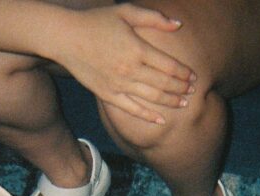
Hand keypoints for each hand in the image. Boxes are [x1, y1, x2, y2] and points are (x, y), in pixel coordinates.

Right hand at [53, 5, 196, 123]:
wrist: (65, 37)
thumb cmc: (96, 21)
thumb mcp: (125, 11)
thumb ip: (153, 17)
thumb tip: (178, 24)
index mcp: (138, 48)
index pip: (170, 66)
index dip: (185, 73)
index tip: (194, 76)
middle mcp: (130, 69)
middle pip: (165, 84)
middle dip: (182, 88)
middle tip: (192, 91)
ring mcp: (119, 84)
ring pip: (152, 98)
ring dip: (171, 101)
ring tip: (183, 103)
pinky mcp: (108, 94)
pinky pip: (132, 109)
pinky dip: (148, 116)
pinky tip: (161, 119)